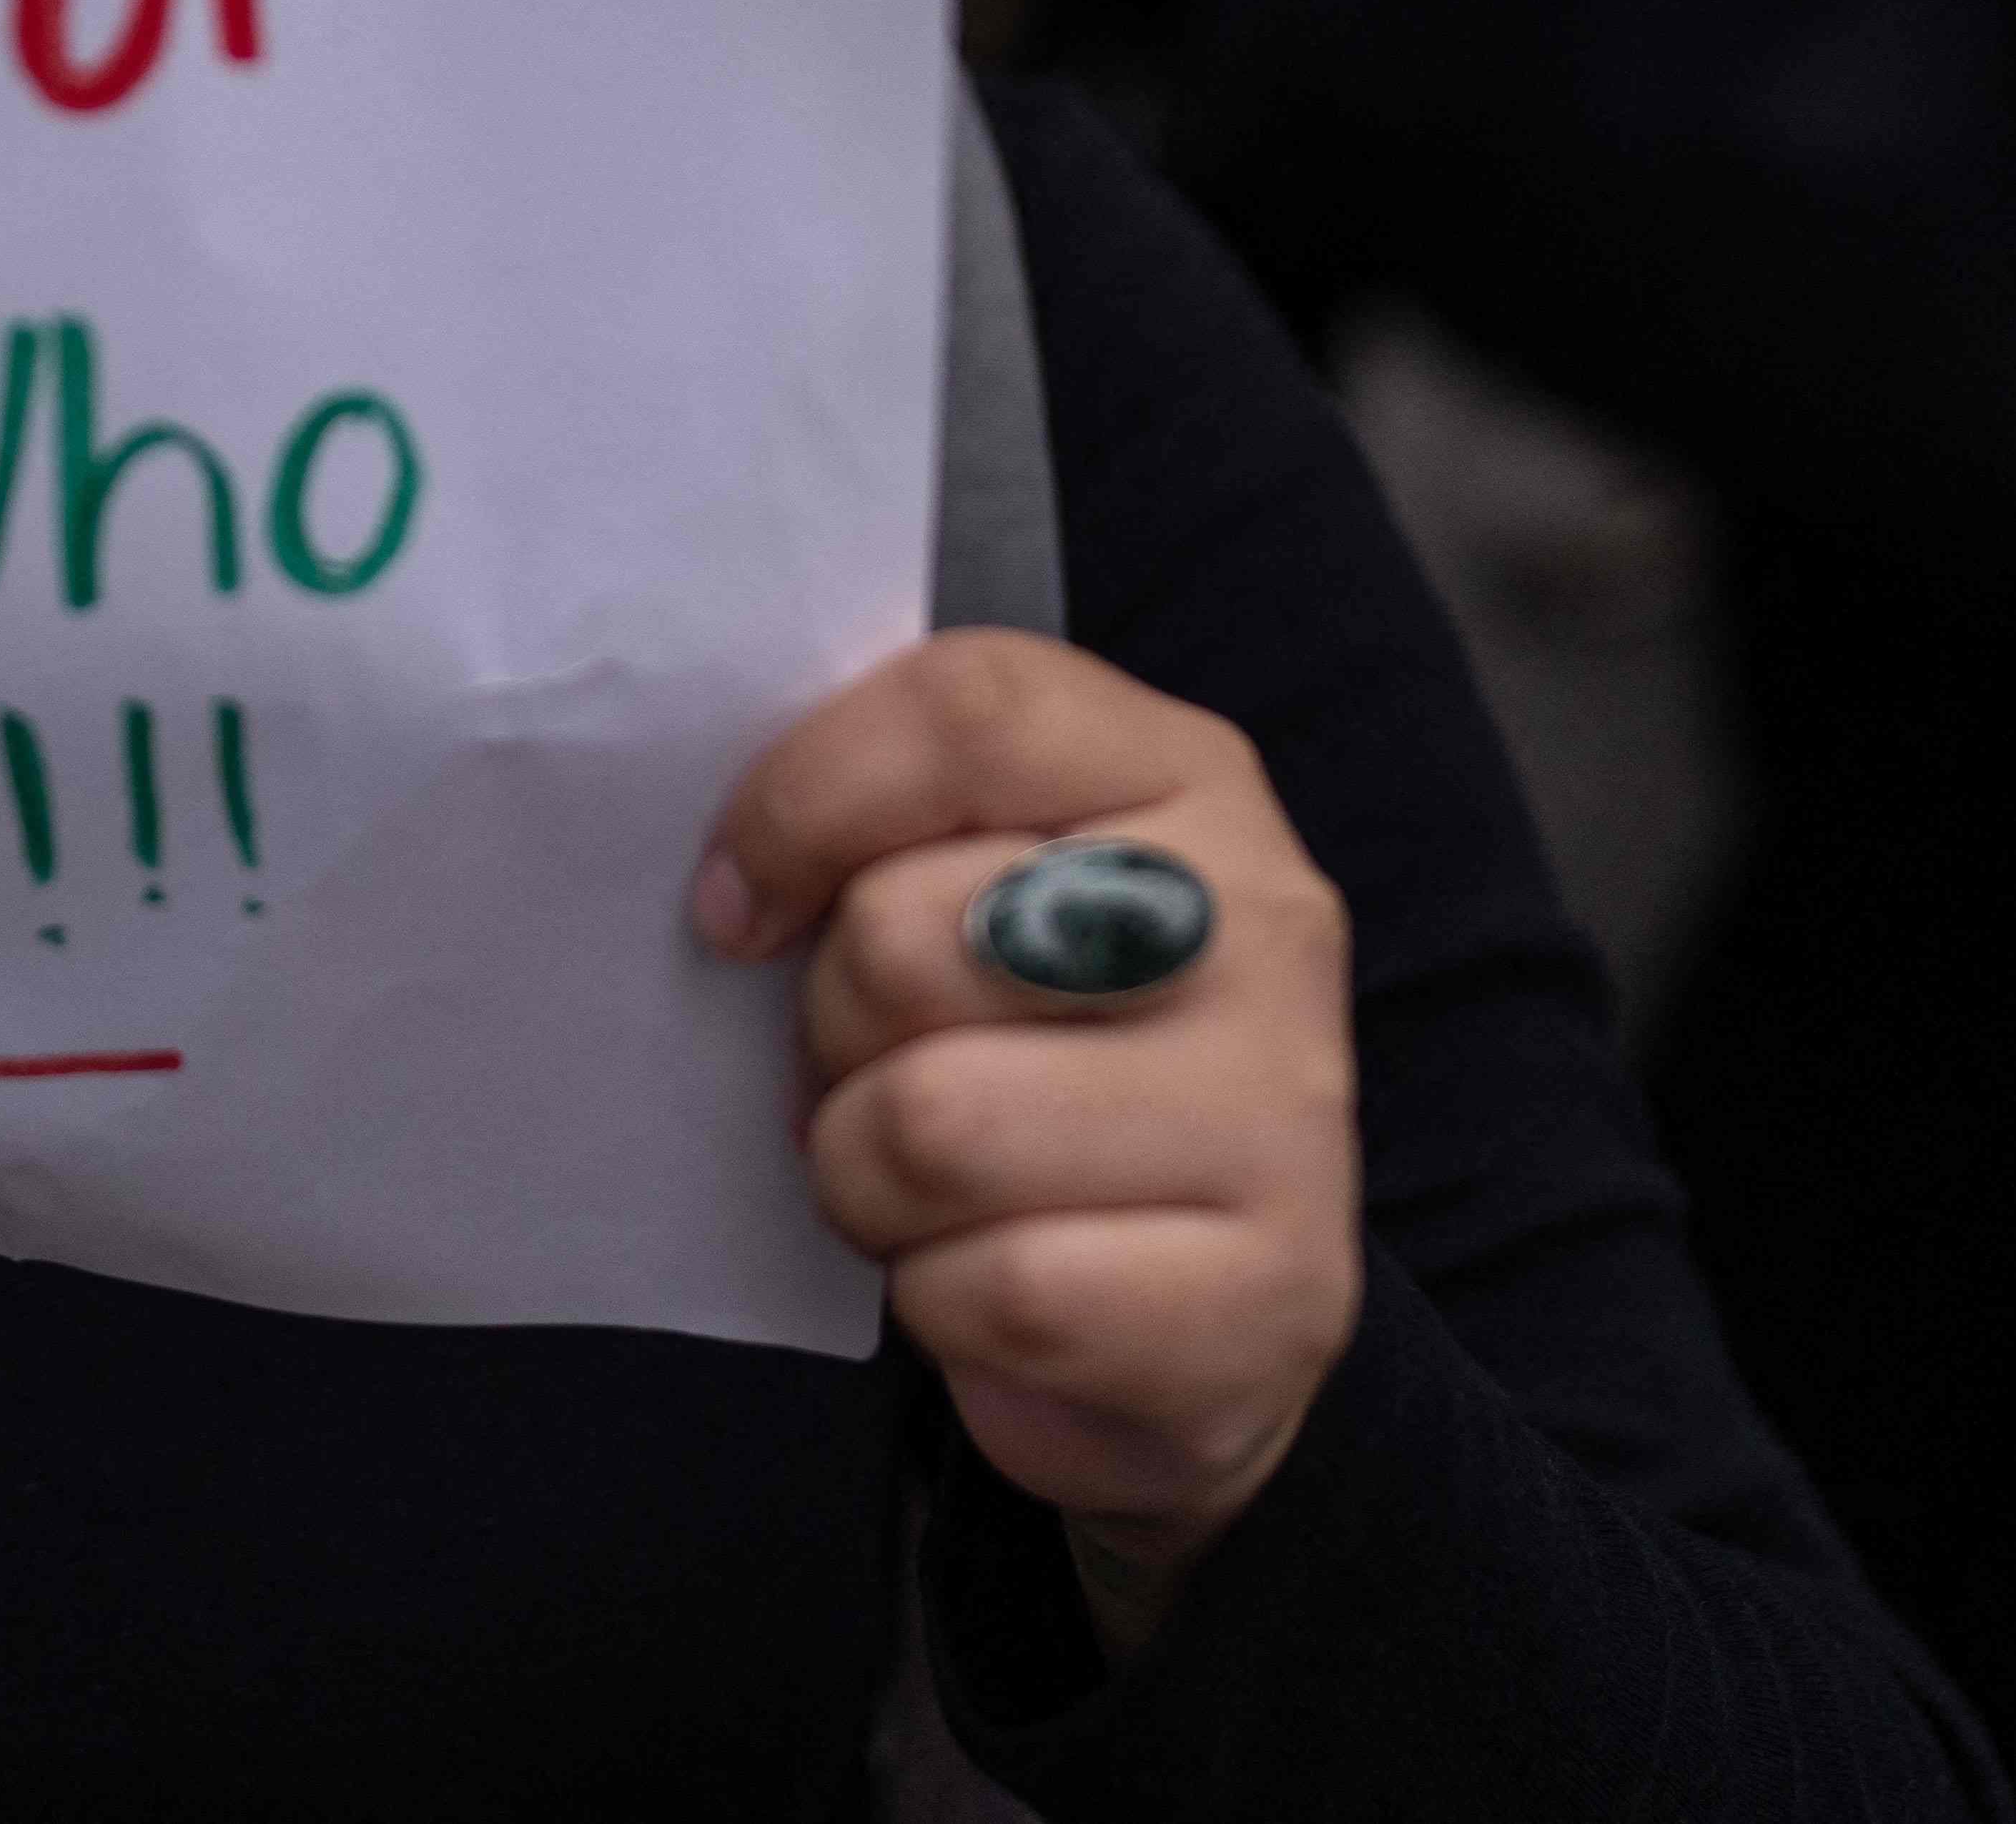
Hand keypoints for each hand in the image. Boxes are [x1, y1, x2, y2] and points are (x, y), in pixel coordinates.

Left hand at [697, 630, 1359, 1658]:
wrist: (1214, 1294)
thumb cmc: (1046, 1054)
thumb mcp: (982, 883)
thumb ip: (884, 827)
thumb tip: (736, 893)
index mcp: (1187, 778)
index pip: (966, 712)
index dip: (801, 804)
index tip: (734, 907)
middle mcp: (1261, 924)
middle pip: (903, 936)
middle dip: (831, 1031)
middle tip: (872, 1071)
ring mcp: (1281, 1113)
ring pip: (932, 1130)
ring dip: (866, 1179)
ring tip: (921, 1185)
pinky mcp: (1276, 1291)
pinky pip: (1003, 1294)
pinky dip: (945, 1304)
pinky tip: (993, 1281)